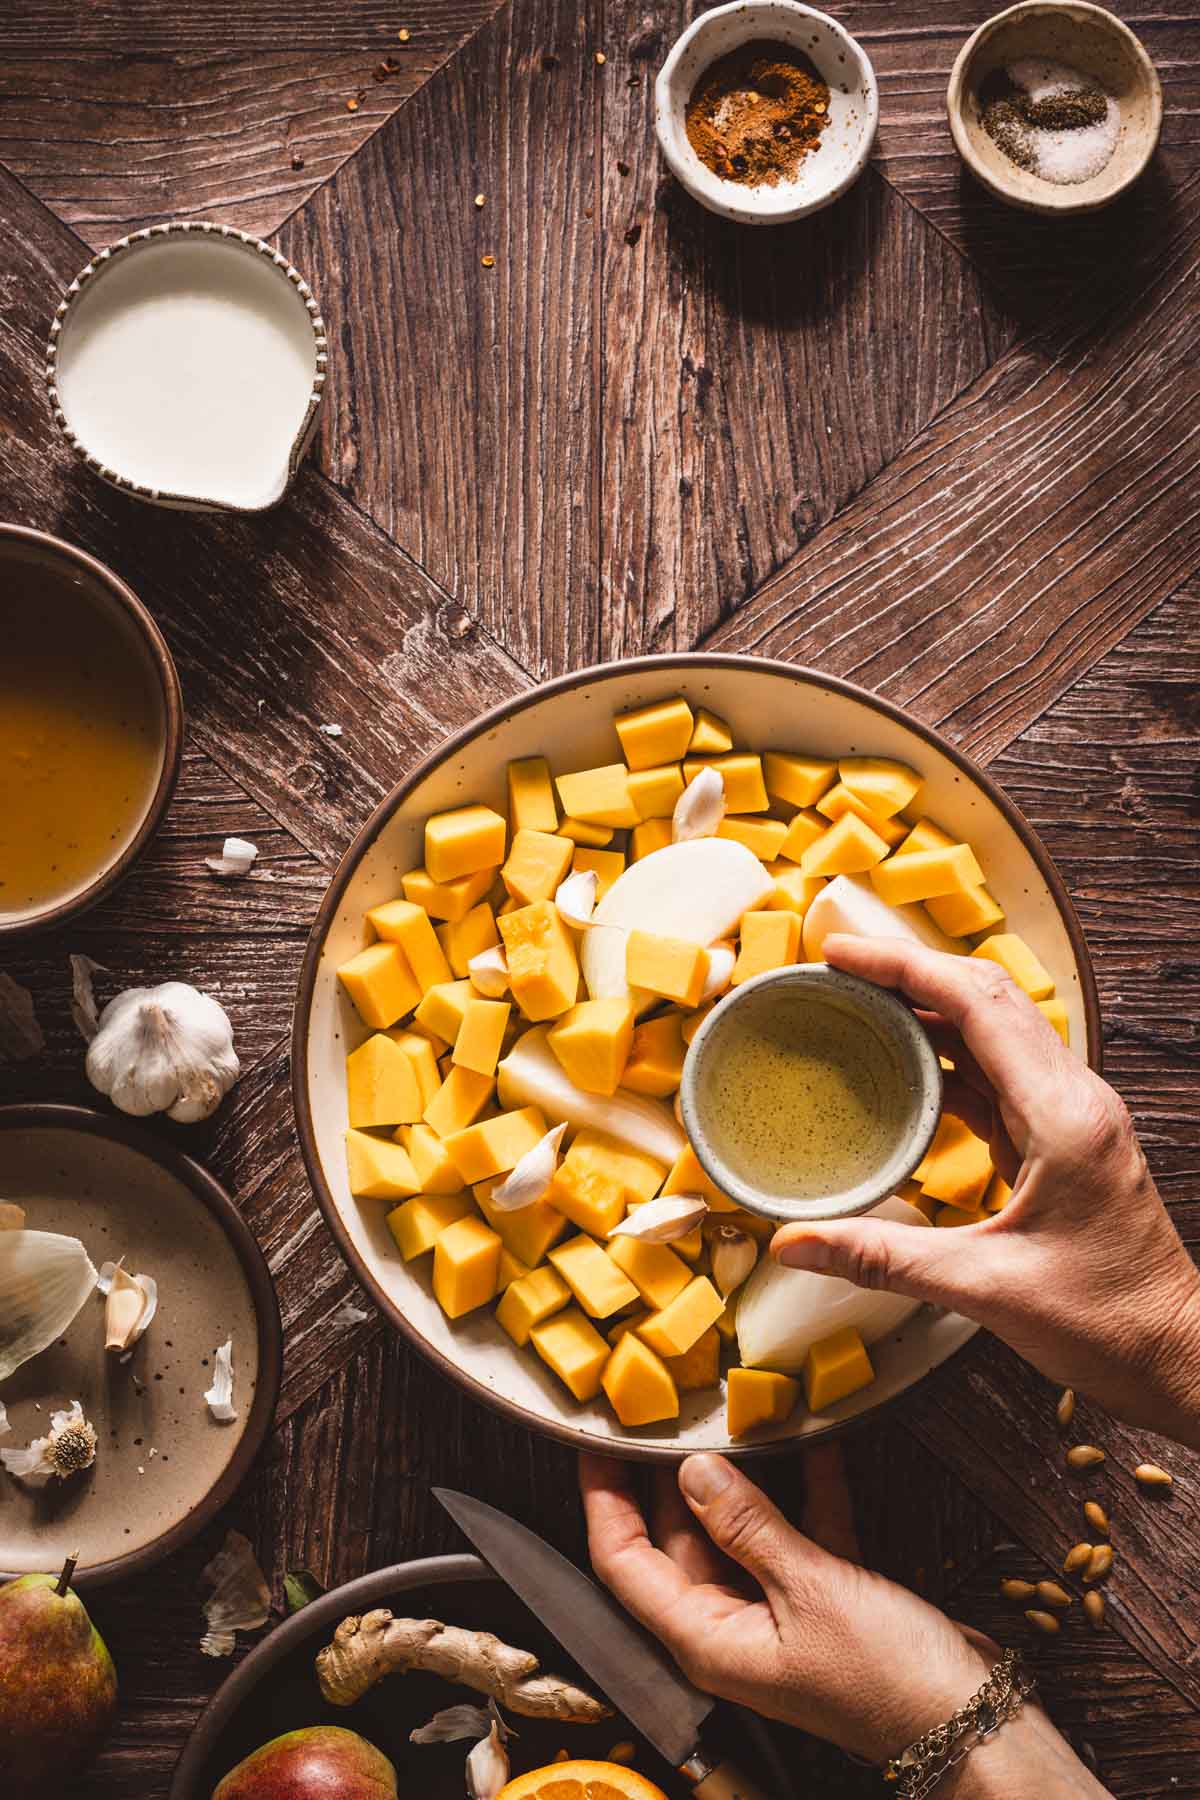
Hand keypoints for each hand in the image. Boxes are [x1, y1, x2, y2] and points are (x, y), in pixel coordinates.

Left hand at [580, 1448, 1105, 1792]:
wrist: (974, 1722)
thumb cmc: (888, 1678)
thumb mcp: (810, 1589)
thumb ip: (749, 1525)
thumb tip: (692, 1470)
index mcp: (706, 1640)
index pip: (624, 1564)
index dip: (603, 1500)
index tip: (594, 1441)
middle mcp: (730, 1627)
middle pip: (676, 1540)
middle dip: (670, 1475)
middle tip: (663, 1408)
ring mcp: (777, 1612)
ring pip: (737, 1530)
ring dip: (741, 1477)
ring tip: (731, 1411)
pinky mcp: (825, 1598)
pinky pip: (799, 1532)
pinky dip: (805, 1489)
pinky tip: (813, 1440)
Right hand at [772, 934, 1199, 1448]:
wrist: (1178, 1356)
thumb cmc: (1107, 1323)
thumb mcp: (983, 1289)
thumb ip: (882, 1260)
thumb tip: (793, 1244)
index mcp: (1062, 1115)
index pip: (977, 1004)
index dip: (904, 967)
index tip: (841, 954)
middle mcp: (1074, 1100)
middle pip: (986, 1000)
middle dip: (910, 973)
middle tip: (838, 968)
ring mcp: (1072, 1117)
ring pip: (994, 1033)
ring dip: (928, 1010)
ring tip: (859, 1005)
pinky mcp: (1063, 1141)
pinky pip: (999, 1076)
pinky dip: (946, 1060)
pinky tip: (902, 1069)